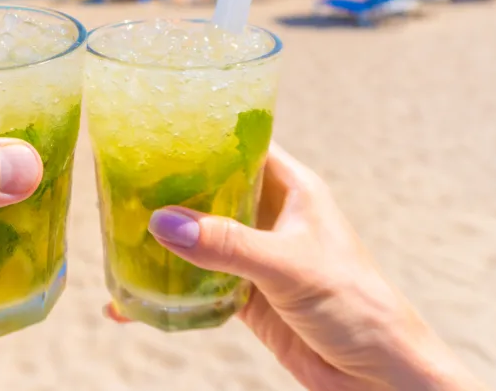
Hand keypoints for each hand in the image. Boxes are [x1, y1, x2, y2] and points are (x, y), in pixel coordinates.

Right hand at [122, 145, 484, 390]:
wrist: (381, 377)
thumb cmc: (359, 304)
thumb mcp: (290, 266)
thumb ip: (227, 244)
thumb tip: (162, 222)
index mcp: (290, 187)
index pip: (239, 143)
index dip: (200, 133)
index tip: (153, 130)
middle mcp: (270, 214)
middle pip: (209, 189)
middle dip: (168, 188)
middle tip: (117, 183)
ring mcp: (255, 255)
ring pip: (199, 236)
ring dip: (163, 240)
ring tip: (114, 236)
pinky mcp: (246, 295)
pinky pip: (198, 283)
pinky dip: (168, 290)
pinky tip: (130, 301)